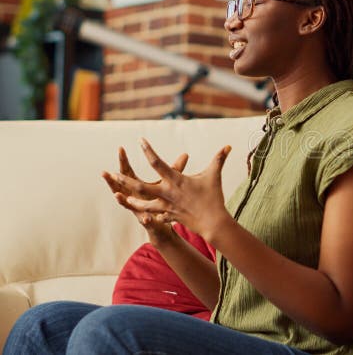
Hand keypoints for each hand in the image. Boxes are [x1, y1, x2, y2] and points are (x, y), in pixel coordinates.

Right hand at [102, 147, 187, 244]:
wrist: (167, 221)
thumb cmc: (163, 197)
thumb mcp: (168, 182)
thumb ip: (175, 169)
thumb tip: (185, 154)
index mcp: (137, 185)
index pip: (128, 170)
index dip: (124, 159)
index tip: (120, 148)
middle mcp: (134, 197)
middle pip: (121, 186)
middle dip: (113, 179)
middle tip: (106, 172)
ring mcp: (138, 209)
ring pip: (126, 204)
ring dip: (120, 200)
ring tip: (116, 195)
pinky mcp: (147, 221)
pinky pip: (145, 220)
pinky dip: (145, 219)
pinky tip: (146, 218)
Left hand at [110, 138, 233, 240]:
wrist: (213, 222)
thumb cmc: (213, 197)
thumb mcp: (215, 175)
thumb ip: (219, 159)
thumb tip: (229, 145)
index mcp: (176, 180)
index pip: (158, 163)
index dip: (148, 150)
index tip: (140, 141)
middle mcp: (168, 193)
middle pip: (141, 186)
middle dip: (126, 180)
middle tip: (113, 173)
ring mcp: (167, 206)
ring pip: (143, 204)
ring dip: (130, 200)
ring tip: (119, 196)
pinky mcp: (169, 216)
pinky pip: (157, 215)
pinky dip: (151, 214)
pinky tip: (144, 214)